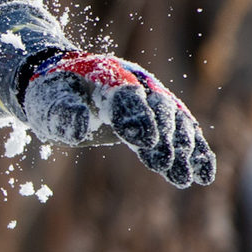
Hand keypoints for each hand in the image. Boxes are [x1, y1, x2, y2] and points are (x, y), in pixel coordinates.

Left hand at [20, 51, 215, 187]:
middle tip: (164, 165)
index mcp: (105, 73)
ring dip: (182, 149)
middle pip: (158, 106)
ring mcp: (152, 97)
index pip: (126, 93)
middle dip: (164, 136)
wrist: (65, 87)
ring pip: (175, 120)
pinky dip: (196, 152)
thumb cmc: (52, 96)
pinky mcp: (159, 117)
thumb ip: (62, 112)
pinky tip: (204, 176)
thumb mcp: (47, 103)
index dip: (136, 116)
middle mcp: (136, 81)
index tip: (145, 142)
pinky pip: (183, 132)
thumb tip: (80, 125)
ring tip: (183, 178)